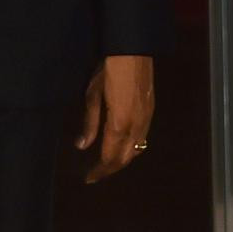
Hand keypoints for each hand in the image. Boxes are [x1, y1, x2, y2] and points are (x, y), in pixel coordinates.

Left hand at [77, 54, 156, 182]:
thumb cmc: (108, 71)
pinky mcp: (150, 112)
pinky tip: (121, 147)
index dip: (100, 170)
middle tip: (95, 175)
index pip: (110, 157)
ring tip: (106, 164)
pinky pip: (142, 139)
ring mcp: (147, 119)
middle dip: (110, 169)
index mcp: (120, 124)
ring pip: (136, 150)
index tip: (88, 178)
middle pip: (125, 158)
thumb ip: (90, 124)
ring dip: (121, 160)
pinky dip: (131, 149)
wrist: (133, 53)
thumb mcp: (92, 96)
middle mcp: (137, 126)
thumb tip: (82, 146)